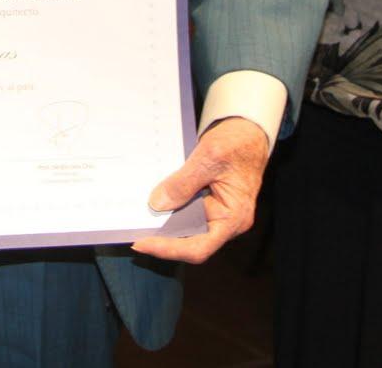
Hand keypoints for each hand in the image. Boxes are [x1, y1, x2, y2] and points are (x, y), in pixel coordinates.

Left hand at [130, 116, 270, 263]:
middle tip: (132, 230)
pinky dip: (169, 209)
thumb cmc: (238, 143)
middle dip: (161, 238)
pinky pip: (186, 212)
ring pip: (185, 228)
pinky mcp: (208, 203)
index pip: (198, 247)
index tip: (142, 243)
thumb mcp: (209, 157)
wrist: (248, 131)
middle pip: (189, 241)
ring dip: (163, 224)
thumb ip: (183, 182)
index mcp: (233, 218)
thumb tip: (158, 204)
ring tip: (137, 218)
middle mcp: (226, 222)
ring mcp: (217, 214)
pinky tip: (151, 202)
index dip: (169, 249)